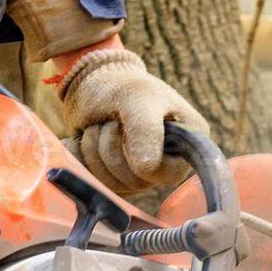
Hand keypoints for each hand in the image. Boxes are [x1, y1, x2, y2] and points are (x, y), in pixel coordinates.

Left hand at [59, 49, 208, 194]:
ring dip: (93, 152)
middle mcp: (169, 165)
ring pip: (113, 186)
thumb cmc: (121, 86)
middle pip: (136, 182)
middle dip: (110, 149)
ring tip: (97, 128)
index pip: (166, 174)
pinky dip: (83, 159)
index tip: (125, 126)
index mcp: (188, 145)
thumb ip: (145, 130)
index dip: (138, 155)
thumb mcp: (136, 99)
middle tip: (108, 124)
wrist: (92, 83)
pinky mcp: (118, 181)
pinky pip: (96, 186)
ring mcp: (143, 176)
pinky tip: (85, 140)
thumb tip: (147, 169)